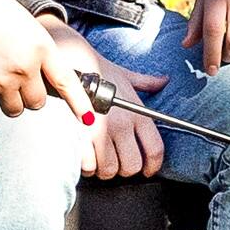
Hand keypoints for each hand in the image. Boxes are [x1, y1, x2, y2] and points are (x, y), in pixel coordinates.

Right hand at [0, 0, 96, 124]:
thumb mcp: (23, 23)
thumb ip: (36, 48)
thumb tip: (41, 73)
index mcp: (40, 46)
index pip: (65, 81)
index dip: (79, 103)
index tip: (87, 118)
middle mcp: (25, 67)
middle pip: (38, 102)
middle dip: (31, 95)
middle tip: (20, 79)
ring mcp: (2, 80)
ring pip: (15, 108)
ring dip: (11, 98)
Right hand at [49, 26, 162, 178]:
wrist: (66, 60)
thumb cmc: (94, 67)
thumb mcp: (123, 74)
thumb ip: (145, 82)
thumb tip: (163, 80)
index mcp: (137, 112)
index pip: (155, 149)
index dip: (153, 165)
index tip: (147, 170)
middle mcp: (122, 125)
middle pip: (131, 166)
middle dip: (123, 169)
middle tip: (115, 161)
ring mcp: (100, 132)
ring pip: (109, 170)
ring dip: (103, 169)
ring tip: (97, 159)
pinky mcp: (79, 136)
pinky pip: (88, 166)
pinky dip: (86, 166)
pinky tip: (83, 157)